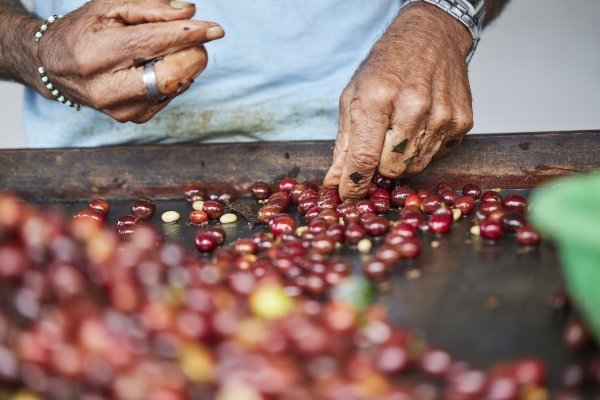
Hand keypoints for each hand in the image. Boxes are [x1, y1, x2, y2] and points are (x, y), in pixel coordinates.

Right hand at [33, 0, 223, 122]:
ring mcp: (120, 109)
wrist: (55, 67)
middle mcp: (106, 88)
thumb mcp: (110, 7)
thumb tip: (189, 13)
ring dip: (184, 65)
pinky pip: (169, 96)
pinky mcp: (132, 119)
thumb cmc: (86, 30)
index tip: (216, 29)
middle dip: (192, 54)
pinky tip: (159, 67)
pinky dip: (174, 79)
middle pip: (168, 76)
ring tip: (169, 50)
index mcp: (96, 54)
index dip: (188, 35)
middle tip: (198, 39)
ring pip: (173, 88)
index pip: (153, 43)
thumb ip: (150, 7)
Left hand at [324, 3, 473, 198]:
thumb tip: (335, 183)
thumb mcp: (353, 97)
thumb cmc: (386, 66)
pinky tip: (421, 124)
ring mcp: (442, 115)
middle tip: (378, 145)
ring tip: (400, 130)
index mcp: (377, 98)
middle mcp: (413, 106)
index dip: (353, 184)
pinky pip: (436, 155)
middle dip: (379, 165)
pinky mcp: (462, 121)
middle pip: (390, 168)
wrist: (431, 37)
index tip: (347, 196)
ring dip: (402, 158)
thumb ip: (344, 144)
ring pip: (414, 167)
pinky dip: (424, 148)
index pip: (363, 157)